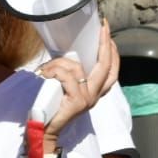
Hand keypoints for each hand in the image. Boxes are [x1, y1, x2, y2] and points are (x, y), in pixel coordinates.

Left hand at [36, 22, 117, 139]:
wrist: (44, 130)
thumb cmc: (51, 106)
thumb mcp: (65, 88)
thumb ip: (71, 74)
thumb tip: (67, 54)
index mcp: (95, 91)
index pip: (112, 69)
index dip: (113, 51)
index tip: (107, 33)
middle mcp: (95, 95)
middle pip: (105, 66)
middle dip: (105, 44)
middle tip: (102, 27)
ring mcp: (87, 99)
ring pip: (78, 68)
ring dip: (58, 63)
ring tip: (45, 68)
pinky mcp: (77, 102)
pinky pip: (67, 77)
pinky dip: (54, 71)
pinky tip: (44, 74)